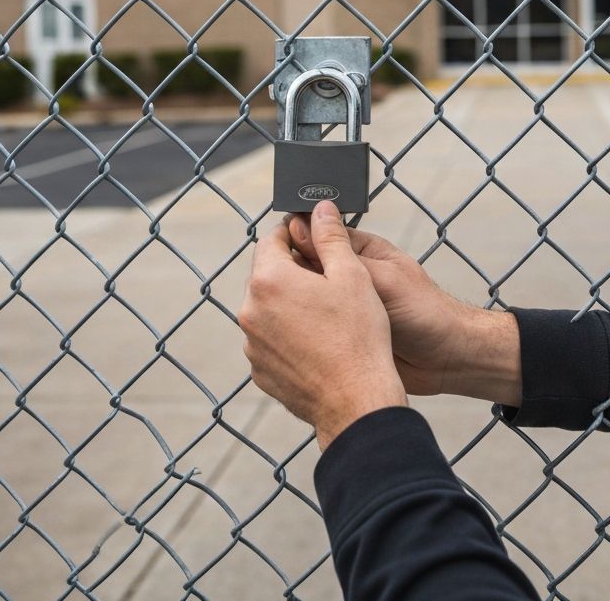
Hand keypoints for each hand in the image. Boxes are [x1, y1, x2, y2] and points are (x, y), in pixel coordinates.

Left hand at [239, 202, 406, 450]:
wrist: (357, 402)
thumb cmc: (358, 337)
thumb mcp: (352, 274)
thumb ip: (331, 236)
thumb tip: (321, 208)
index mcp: (269, 281)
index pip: (272, 239)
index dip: (294, 233)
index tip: (313, 237)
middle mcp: (250, 312)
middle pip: (267, 274)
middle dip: (294, 270)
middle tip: (328, 278)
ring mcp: (252, 345)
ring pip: (268, 309)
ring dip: (289, 304)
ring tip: (327, 315)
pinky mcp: (260, 371)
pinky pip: (270, 340)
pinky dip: (288, 335)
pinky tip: (319, 342)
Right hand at [288, 215, 521, 405]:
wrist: (446, 360)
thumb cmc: (424, 312)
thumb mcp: (382, 278)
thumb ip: (342, 255)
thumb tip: (300, 224)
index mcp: (359, 253)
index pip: (315, 237)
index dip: (293, 241)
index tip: (269, 253)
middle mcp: (346, 279)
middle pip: (303, 270)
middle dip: (287, 277)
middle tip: (265, 288)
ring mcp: (340, 309)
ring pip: (303, 302)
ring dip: (289, 306)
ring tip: (271, 314)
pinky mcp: (338, 337)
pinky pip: (309, 330)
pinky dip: (296, 332)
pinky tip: (282, 338)